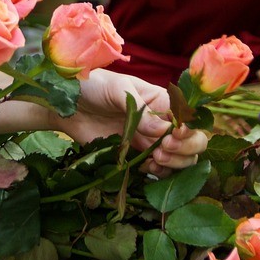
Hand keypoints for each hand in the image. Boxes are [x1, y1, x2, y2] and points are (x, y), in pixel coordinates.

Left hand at [55, 69, 207, 174]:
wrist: (67, 105)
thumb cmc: (93, 86)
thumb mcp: (117, 88)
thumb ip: (138, 108)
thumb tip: (161, 130)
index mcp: (161, 101)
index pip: (188, 119)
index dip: (188, 131)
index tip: (173, 136)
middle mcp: (160, 122)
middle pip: (192, 141)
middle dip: (186, 149)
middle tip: (163, 149)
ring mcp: (149, 141)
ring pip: (180, 159)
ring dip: (174, 164)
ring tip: (155, 159)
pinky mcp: (136, 156)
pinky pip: (158, 171)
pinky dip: (159, 174)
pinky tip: (147, 168)